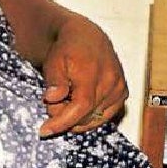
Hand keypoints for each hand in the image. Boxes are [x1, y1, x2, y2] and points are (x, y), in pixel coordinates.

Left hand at [39, 15, 127, 136]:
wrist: (85, 37)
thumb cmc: (67, 49)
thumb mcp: (53, 61)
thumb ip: (54, 81)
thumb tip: (53, 98)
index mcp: (94, 73)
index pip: (81, 107)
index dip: (62, 122)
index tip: (45, 130)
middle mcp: (111, 82)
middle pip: (86, 115)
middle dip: (64, 117)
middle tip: (52, 104)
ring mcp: (119, 89)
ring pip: (95, 118)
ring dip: (76, 117)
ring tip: (65, 100)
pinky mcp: (122, 94)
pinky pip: (105, 115)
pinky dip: (88, 116)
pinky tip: (77, 105)